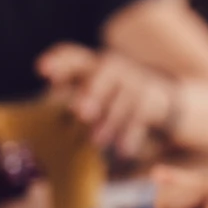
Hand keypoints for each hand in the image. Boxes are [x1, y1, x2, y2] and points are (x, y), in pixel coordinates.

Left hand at [37, 43, 176, 157]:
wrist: (167, 97)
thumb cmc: (116, 99)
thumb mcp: (93, 95)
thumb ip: (72, 103)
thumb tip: (50, 123)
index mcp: (94, 65)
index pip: (74, 56)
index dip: (58, 61)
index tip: (41, 70)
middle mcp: (116, 68)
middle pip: (106, 70)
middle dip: (93, 90)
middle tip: (80, 112)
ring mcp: (138, 80)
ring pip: (126, 95)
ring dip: (111, 118)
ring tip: (96, 142)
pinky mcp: (156, 98)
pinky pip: (144, 114)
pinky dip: (133, 132)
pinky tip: (124, 151)